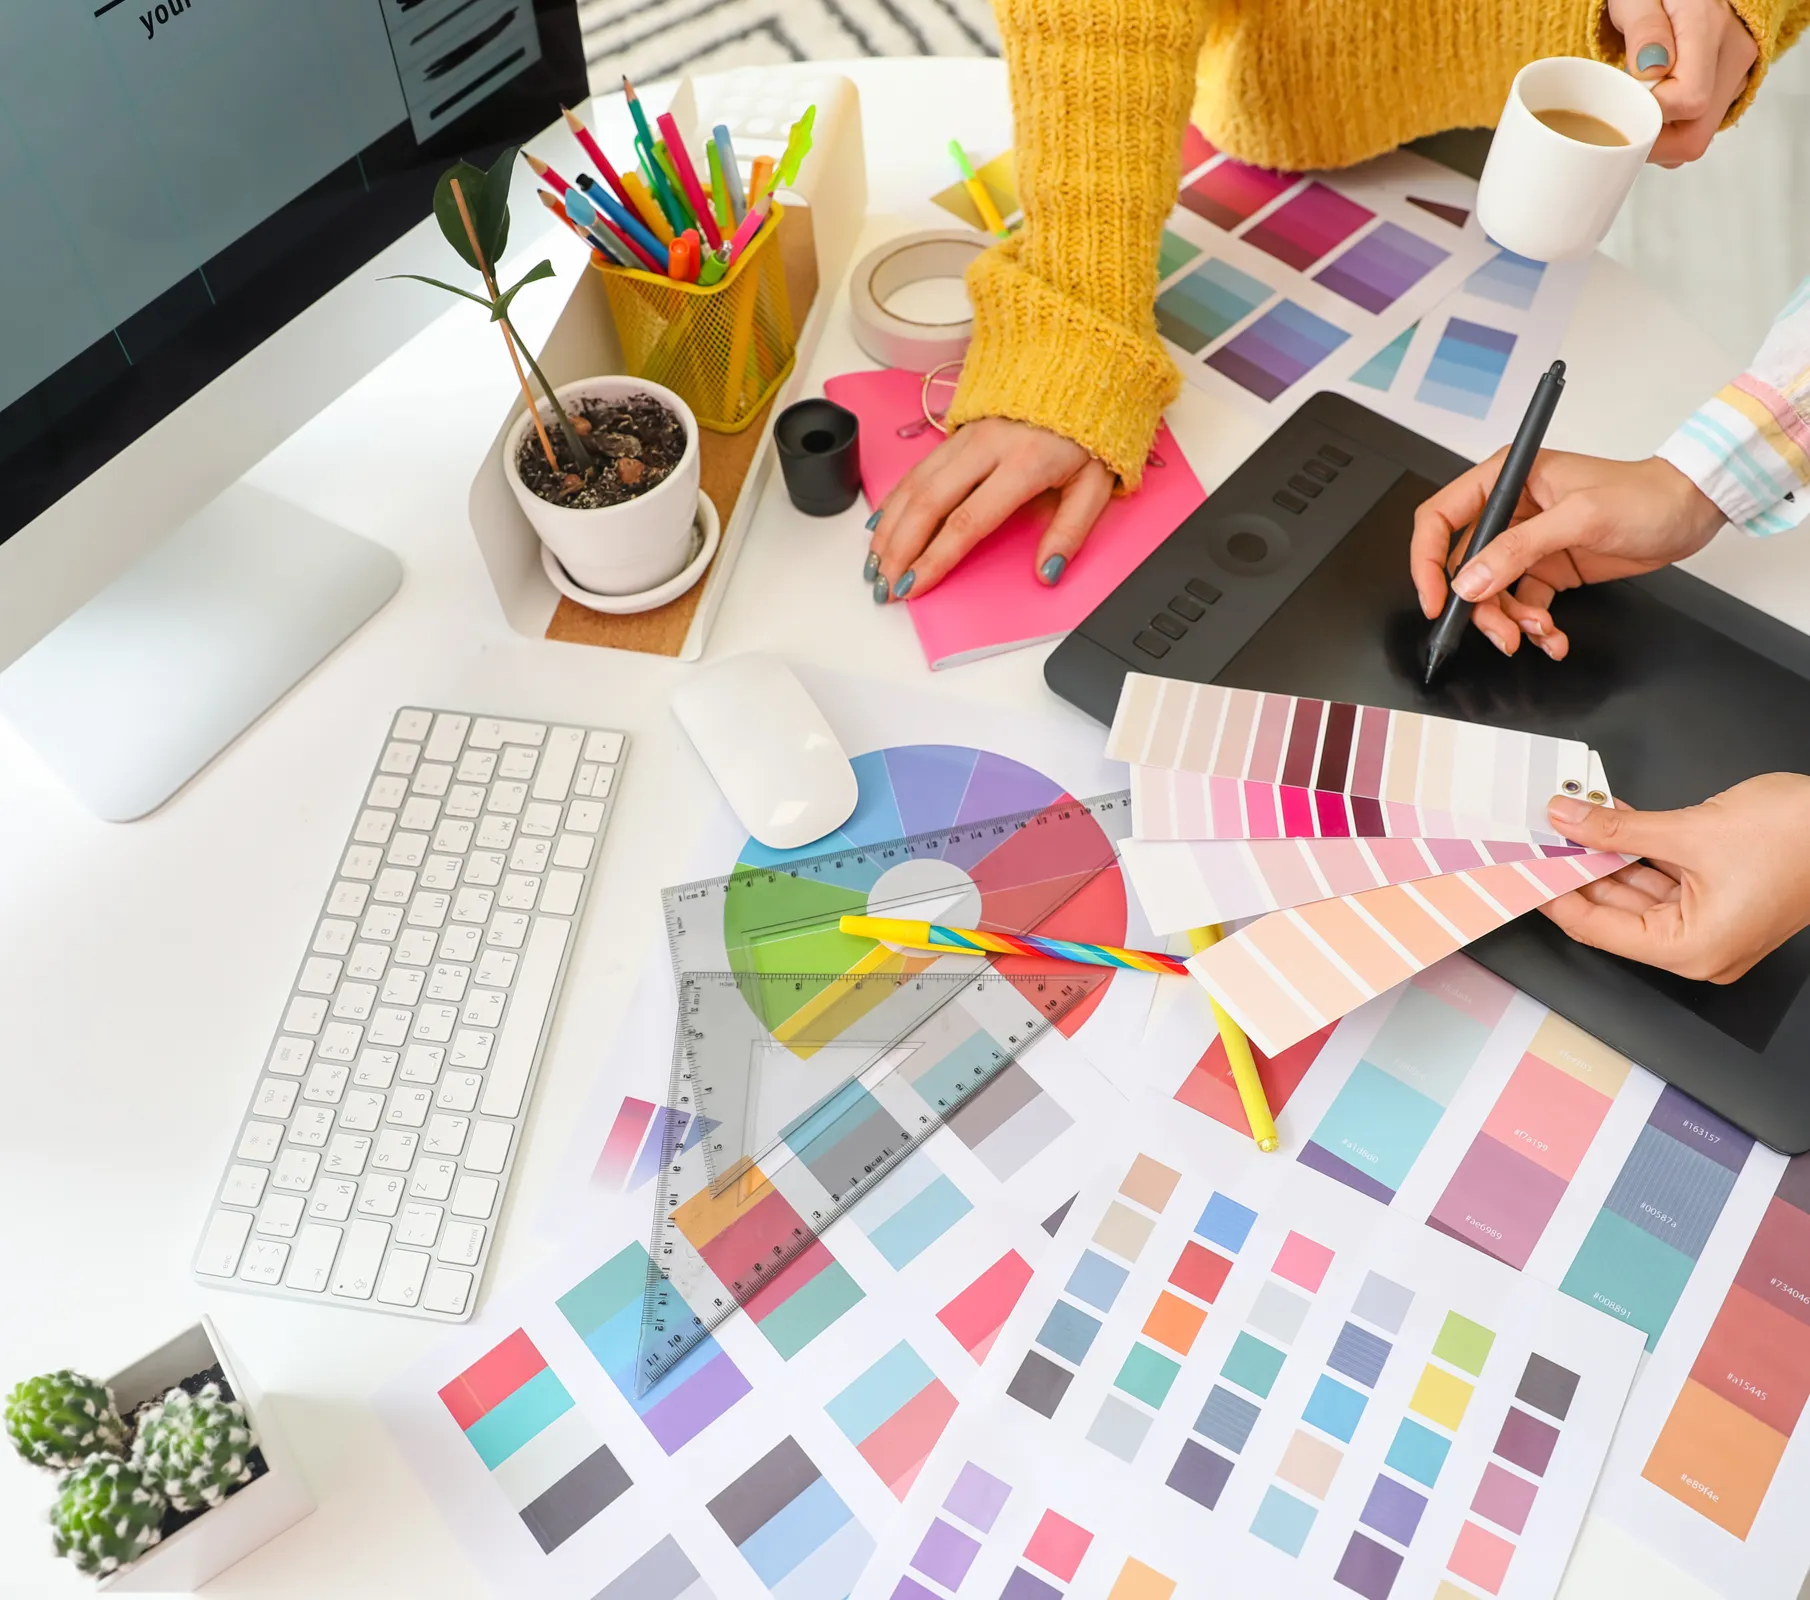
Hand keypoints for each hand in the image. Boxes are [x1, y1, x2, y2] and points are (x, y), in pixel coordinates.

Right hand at [865, 418, 1113, 602]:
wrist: (1078, 371)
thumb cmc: (1087, 433)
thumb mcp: (1095, 484)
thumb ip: (1071, 531)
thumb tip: (1047, 572)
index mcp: (1024, 464)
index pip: (968, 520)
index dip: (936, 557)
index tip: (915, 585)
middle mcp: (987, 447)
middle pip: (929, 503)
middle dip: (900, 549)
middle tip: (885, 585)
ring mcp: (967, 436)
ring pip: (915, 485)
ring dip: (889, 529)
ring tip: (874, 565)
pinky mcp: (956, 431)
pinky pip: (916, 469)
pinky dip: (893, 500)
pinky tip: (879, 526)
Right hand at [1410, 450, 1723, 658]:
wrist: (1690, 511)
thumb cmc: (1644, 495)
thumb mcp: (1579, 518)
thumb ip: (1519, 549)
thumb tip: (1470, 580)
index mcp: (1506, 480)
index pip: (1440, 518)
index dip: (1427, 561)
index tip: (1436, 600)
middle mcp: (1509, 511)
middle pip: (1464, 568)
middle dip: (1480, 606)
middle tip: (1502, 632)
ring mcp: (1526, 543)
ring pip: (1491, 593)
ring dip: (1510, 621)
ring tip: (1539, 634)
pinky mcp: (1546, 568)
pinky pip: (1522, 604)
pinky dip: (1534, 627)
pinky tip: (1553, 636)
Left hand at [1540, 776, 1809, 980]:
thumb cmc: (1800, 837)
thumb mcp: (1690, 830)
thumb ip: (1619, 828)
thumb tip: (1569, 820)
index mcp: (1692, 949)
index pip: (1598, 929)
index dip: (1555, 897)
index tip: (1524, 870)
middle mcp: (1701, 948)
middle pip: (1616, 912)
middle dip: (1577, 871)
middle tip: (1540, 839)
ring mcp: (1712, 925)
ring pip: (1639, 893)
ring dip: (1605, 858)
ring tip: (1567, 826)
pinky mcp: (1722, 900)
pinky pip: (1665, 880)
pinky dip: (1636, 854)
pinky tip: (1606, 826)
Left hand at [1606, 0, 1759, 164]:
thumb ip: (1644, 29)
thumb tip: (1650, 69)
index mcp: (1709, 26)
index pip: (1688, 98)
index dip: (1648, 113)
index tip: (1623, 101)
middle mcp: (1733, 54)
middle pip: (1695, 134)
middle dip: (1651, 141)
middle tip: (1623, 118)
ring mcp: (1736, 73)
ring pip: (1697, 138)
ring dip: (1659, 139)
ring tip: (1637, 107)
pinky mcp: (1730, 87)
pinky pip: (1697, 128)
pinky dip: (1670, 130)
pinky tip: (1653, 107)